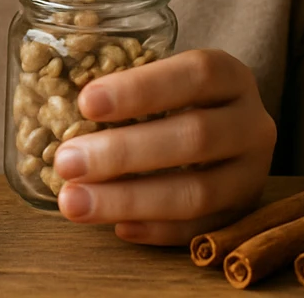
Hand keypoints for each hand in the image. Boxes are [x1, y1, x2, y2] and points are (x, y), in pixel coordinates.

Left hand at [51, 48, 276, 245]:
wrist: (230, 134)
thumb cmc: (177, 99)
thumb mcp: (162, 74)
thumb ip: (123, 78)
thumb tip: (51, 86)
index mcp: (231, 76)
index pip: (196, 74)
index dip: (142, 88)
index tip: (86, 102)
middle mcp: (251, 123)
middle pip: (194, 137)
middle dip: (124, 152)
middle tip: (67, 161)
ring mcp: (252, 174)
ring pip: (197, 193)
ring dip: (129, 200)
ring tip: (74, 202)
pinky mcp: (242, 215)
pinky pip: (198, 230)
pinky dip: (154, 230)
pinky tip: (116, 228)